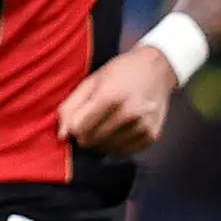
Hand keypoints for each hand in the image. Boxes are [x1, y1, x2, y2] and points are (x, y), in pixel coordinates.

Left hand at [58, 45, 178, 154]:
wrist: (157, 68)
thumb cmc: (120, 72)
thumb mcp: (91, 81)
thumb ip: (71, 107)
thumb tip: (62, 135)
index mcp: (110, 97)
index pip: (79, 129)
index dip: (74, 126)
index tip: (78, 119)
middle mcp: (129, 113)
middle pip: (91, 140)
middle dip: (86, 133)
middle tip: (94, 119)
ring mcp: (142, 126)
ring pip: (106, 148)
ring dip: (101, 139)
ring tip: (108, 121)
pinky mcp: (152, 135)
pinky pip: (123, 151)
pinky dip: (116, 144)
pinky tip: (119, 128)